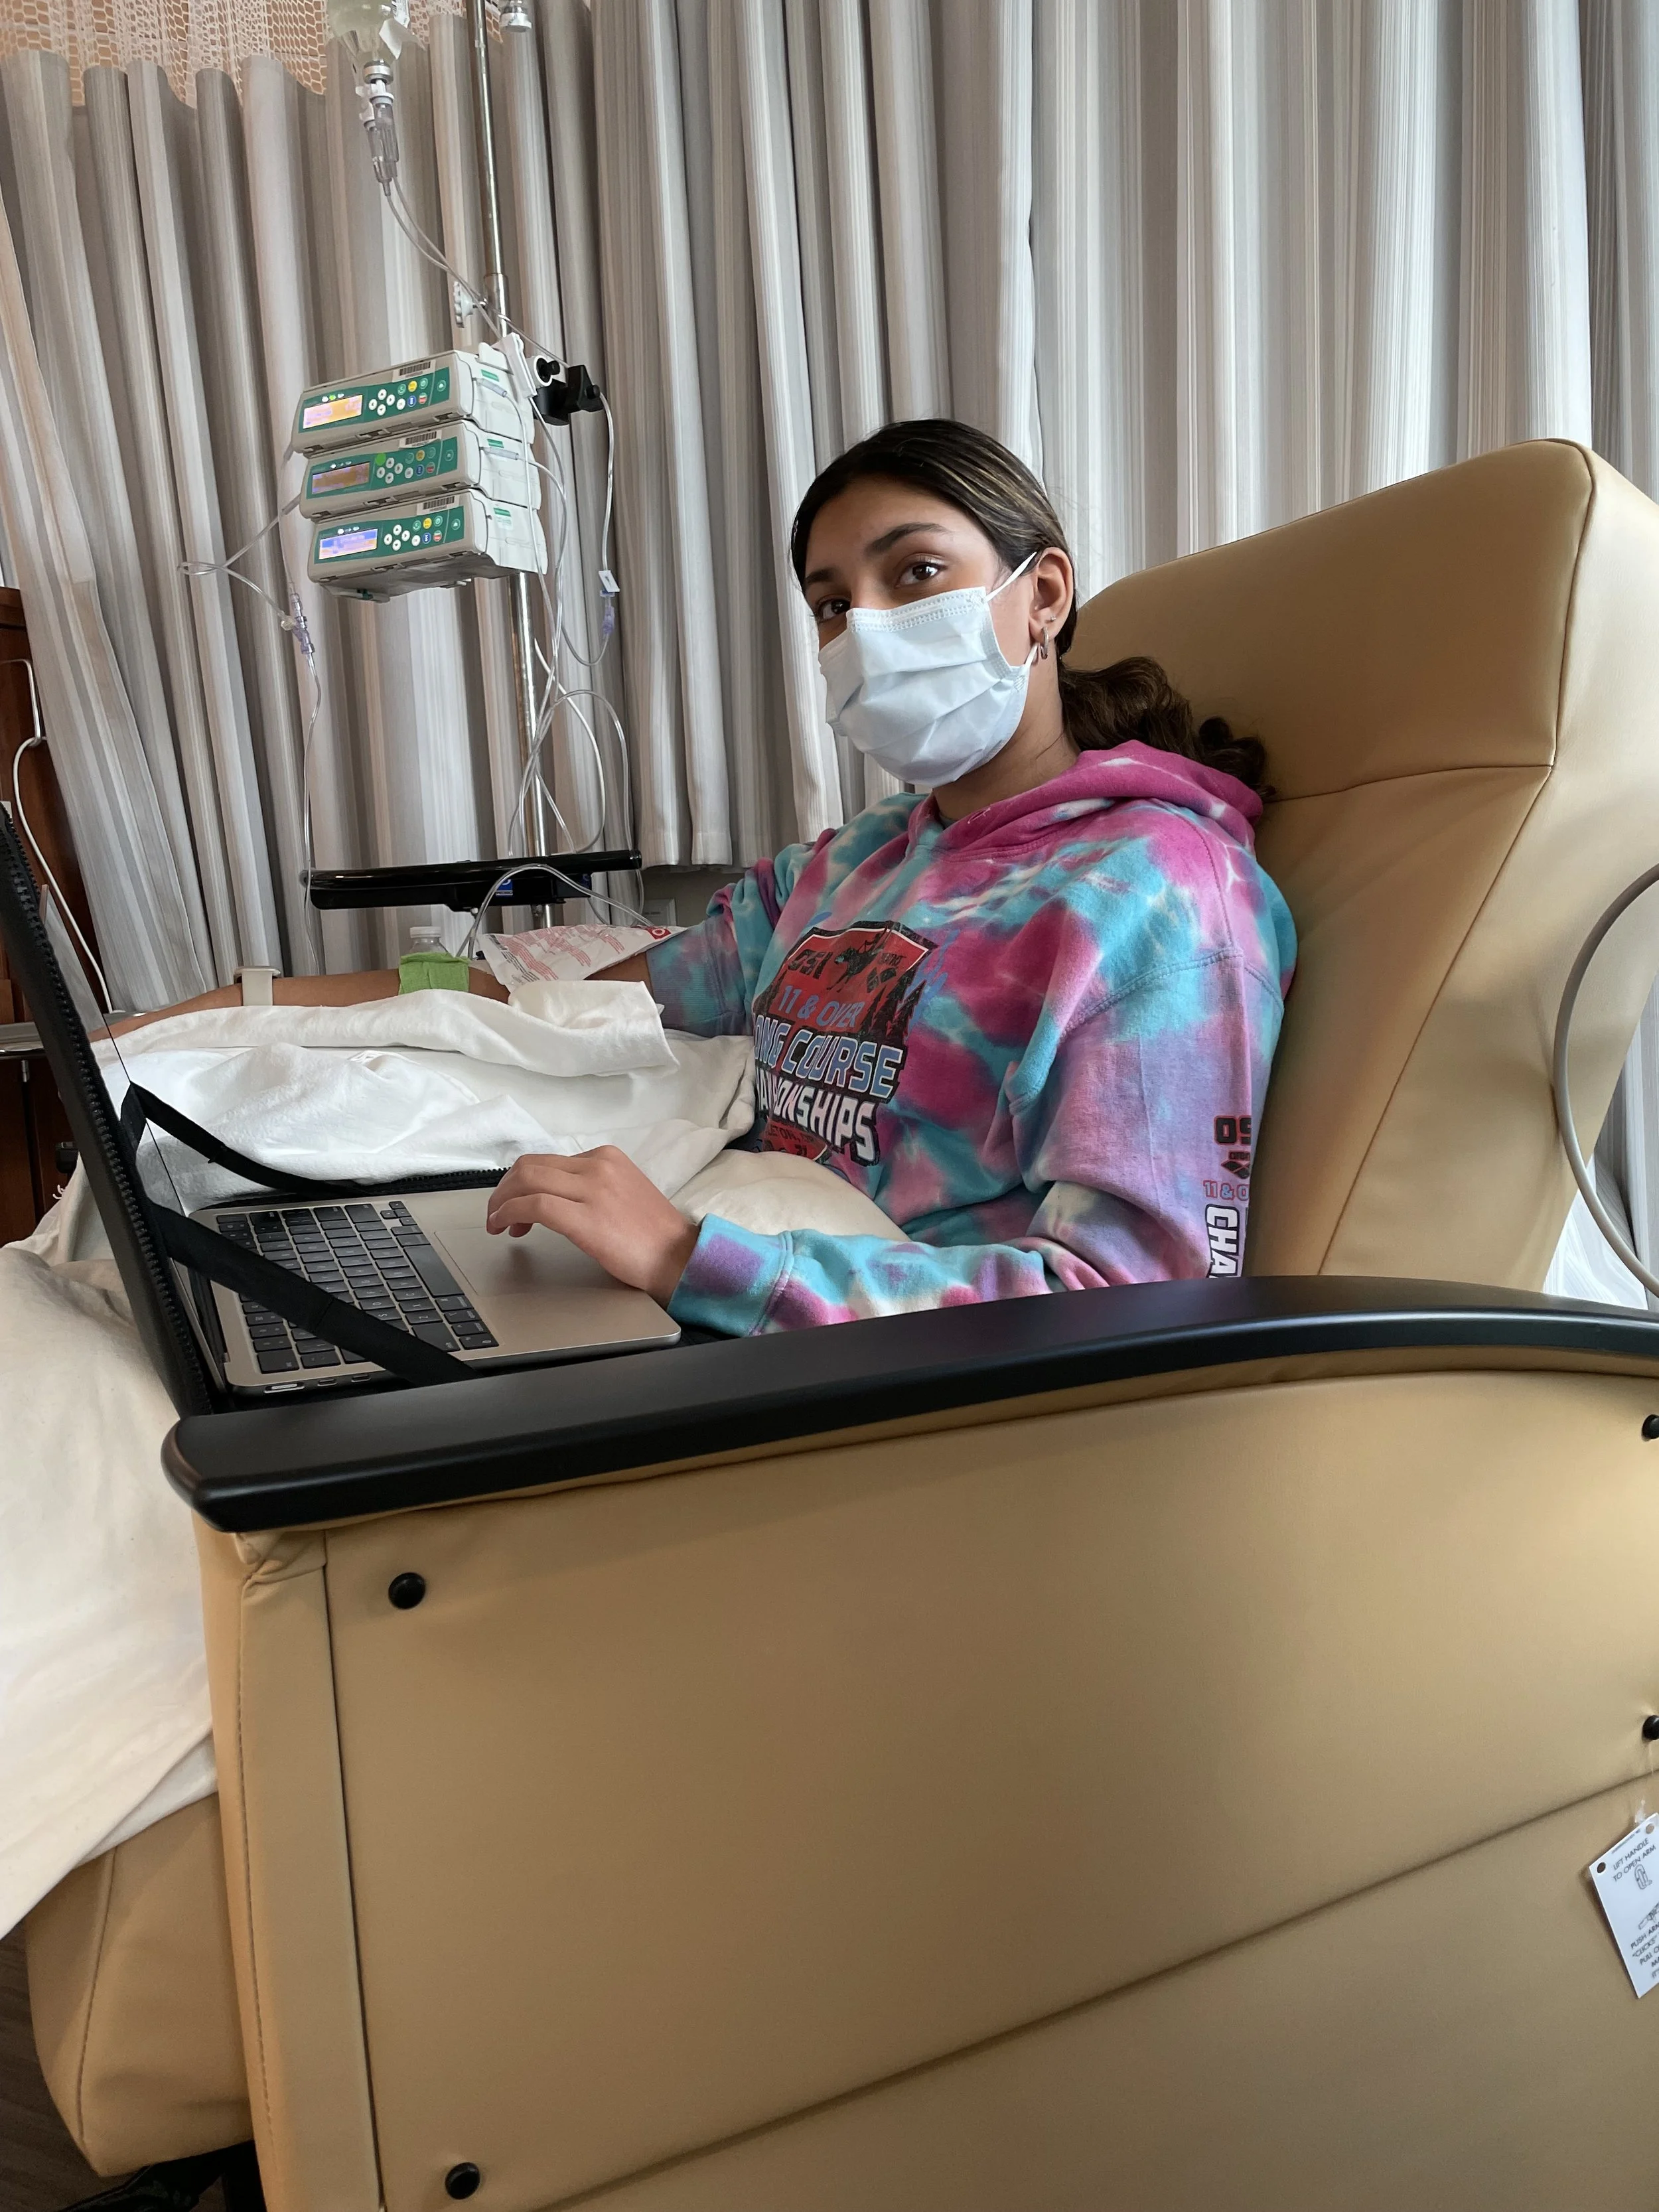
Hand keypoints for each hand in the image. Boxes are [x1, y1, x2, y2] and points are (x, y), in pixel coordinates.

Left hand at [486, 1146, 698, 1304]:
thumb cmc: (653, 1235)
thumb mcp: (622, 1193)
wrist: (680, 1258)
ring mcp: (593, 1190)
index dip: (521, 1182)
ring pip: (527, 1180)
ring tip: (497, 1223)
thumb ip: (590, 1187)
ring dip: (502, 1202)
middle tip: (497, 1213)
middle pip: (530, 1166)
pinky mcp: (587, 1217)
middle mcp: (598, 1166)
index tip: (515, 1203)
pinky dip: (510, 1214)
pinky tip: (506, 1227)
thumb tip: (554, 1196)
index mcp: (606, 1158)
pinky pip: (534, 1205)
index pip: (547, 1160)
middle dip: (504, 1190)